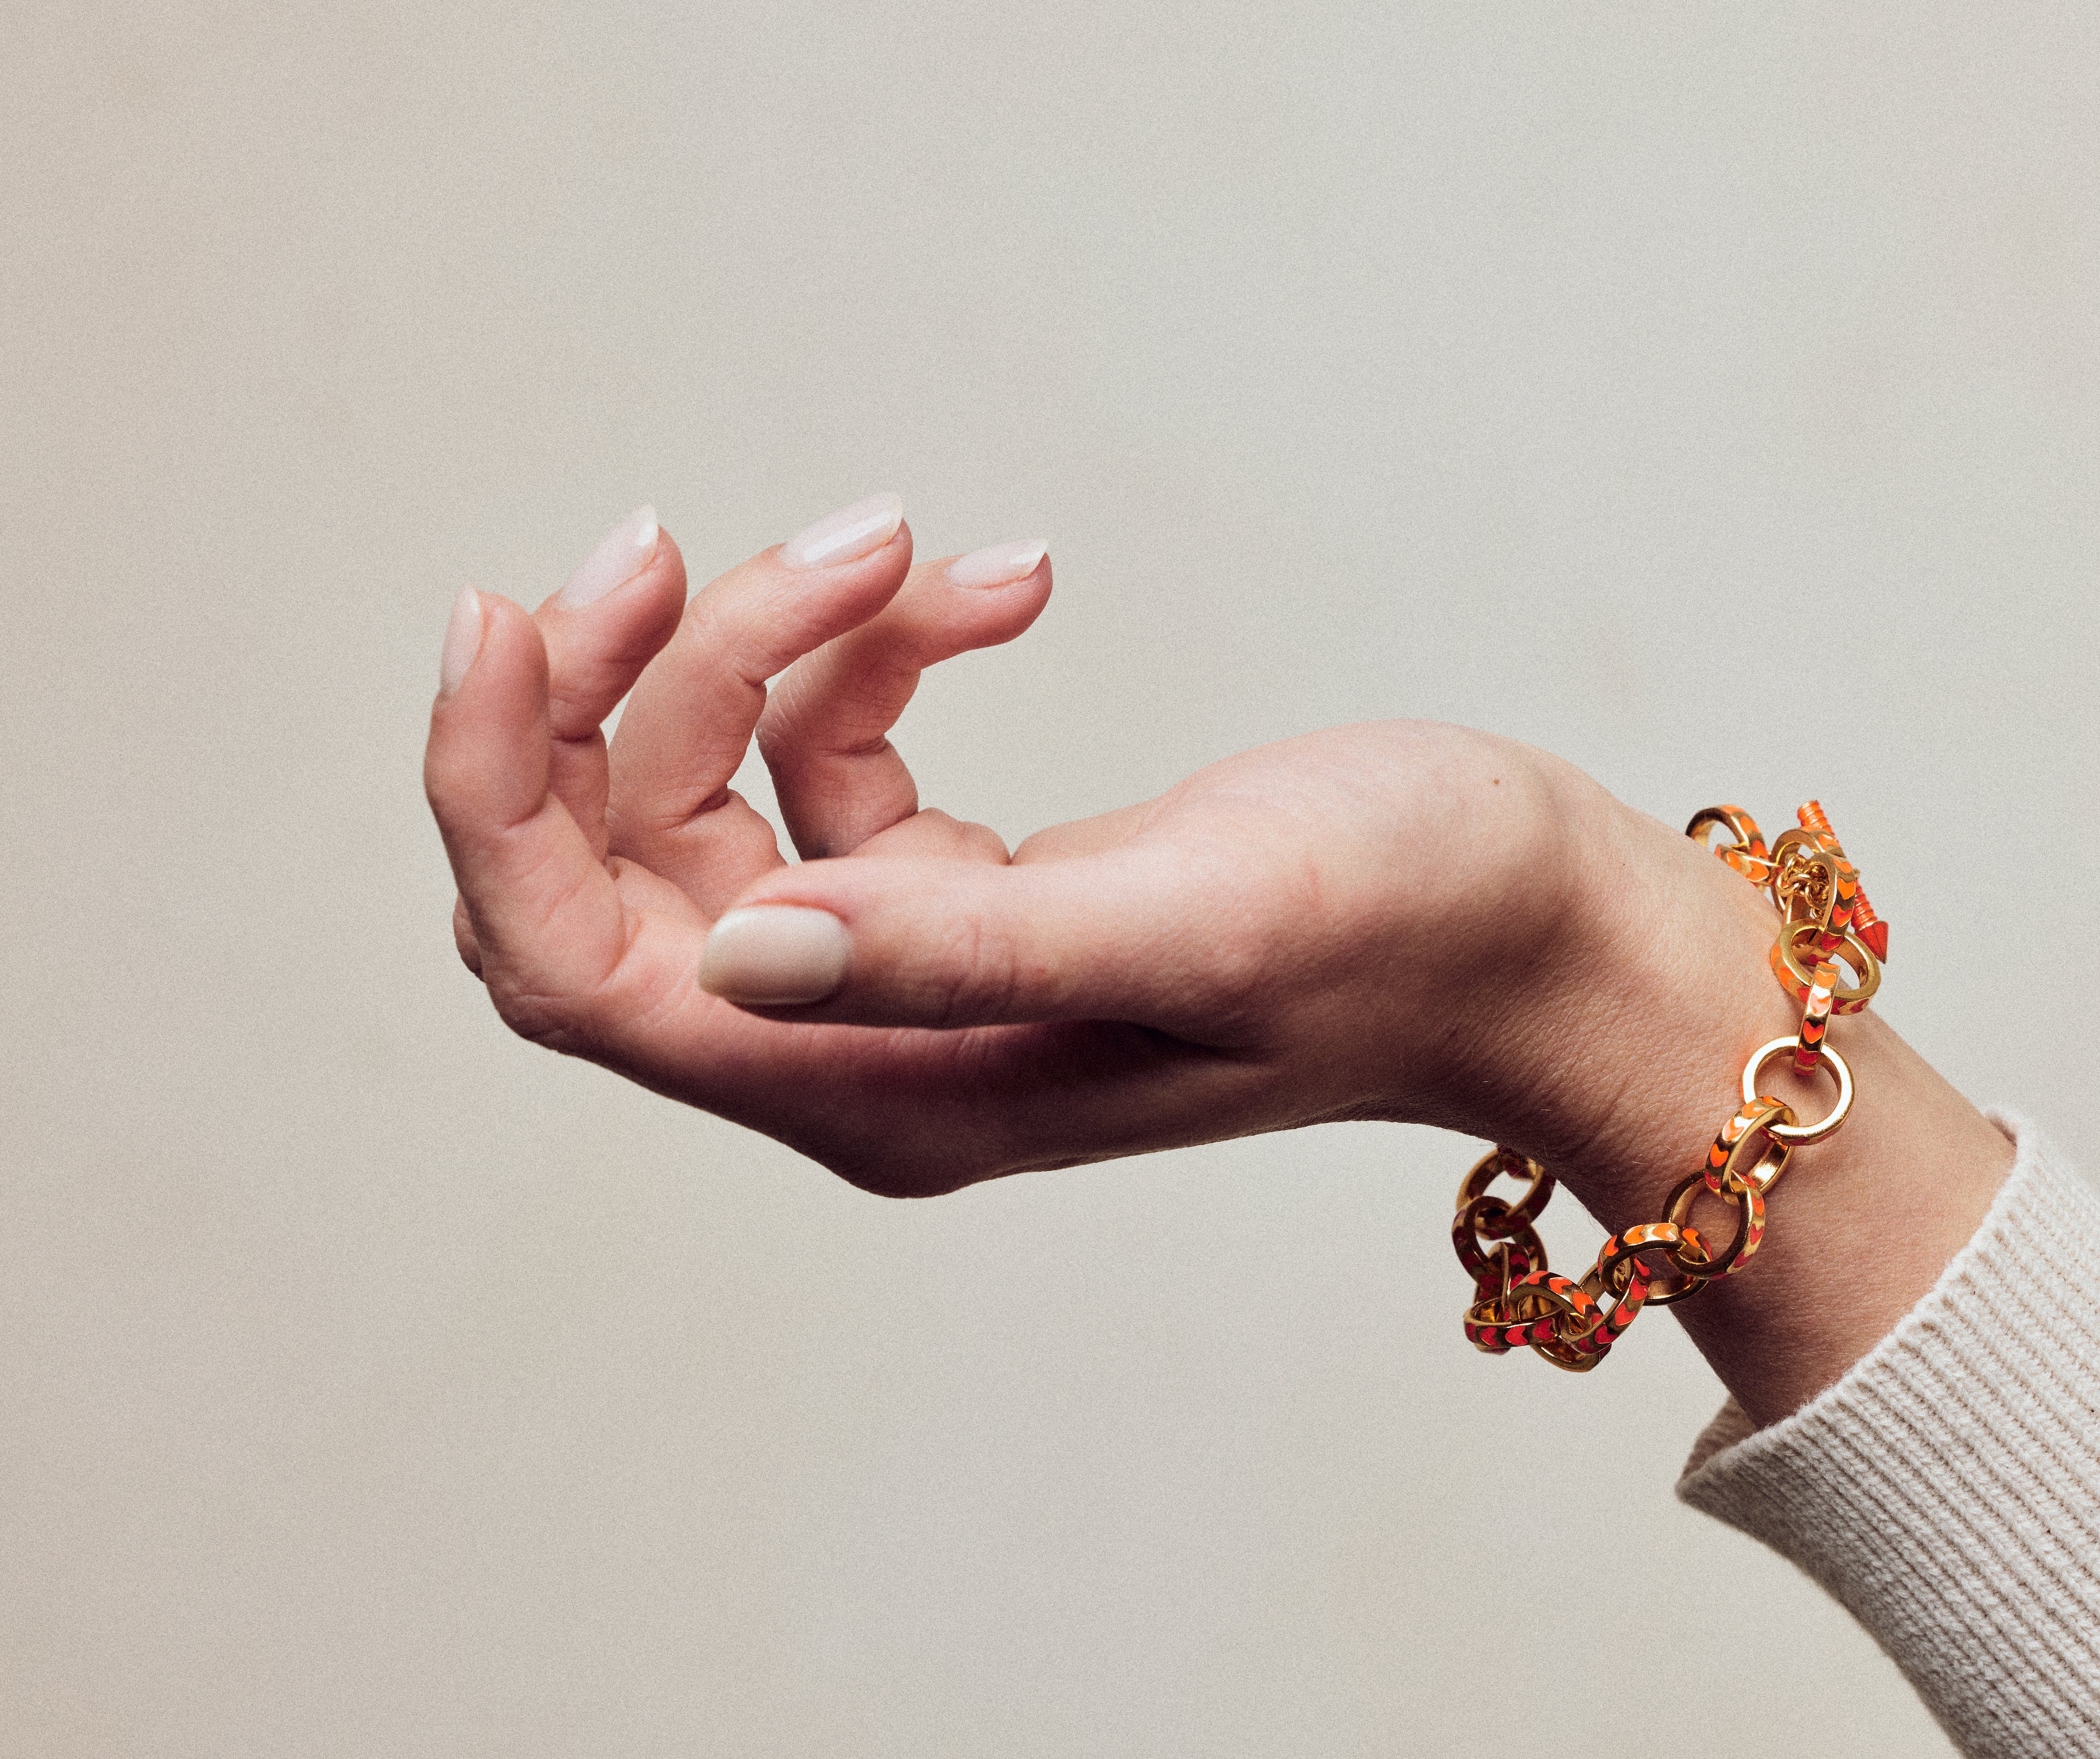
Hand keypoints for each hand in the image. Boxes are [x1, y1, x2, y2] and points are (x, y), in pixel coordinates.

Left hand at [426, 493, 2011, 1420]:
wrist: (1547, 939)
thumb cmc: (1414, 935)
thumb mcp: (1194, 921)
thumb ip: (954, 944)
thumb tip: (729, 944)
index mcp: (884, 1085)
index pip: (578, 971)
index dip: (498, 800)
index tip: (513, 616)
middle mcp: (869, 1046)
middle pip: (623, 862)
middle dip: (633, 684)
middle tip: (703, 534)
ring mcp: (916, 971)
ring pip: (724, 787)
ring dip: (777, 639)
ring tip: (910, 541)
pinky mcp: (975, 893)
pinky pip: (840, 751)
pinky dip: (886, 649)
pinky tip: (1001, 585)